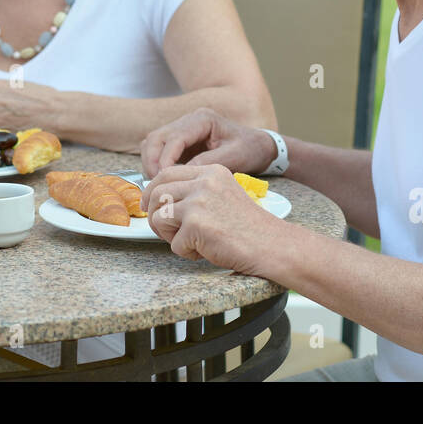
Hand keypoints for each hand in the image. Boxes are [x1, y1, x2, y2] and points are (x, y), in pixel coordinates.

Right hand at [140, 107, 277, 179]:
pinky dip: (156, 164)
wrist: (259, 146)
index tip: (164, 179)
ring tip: (159, 184)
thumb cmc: (250, 149)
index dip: (165, 159)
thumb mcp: (234, 157)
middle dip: (152, 161)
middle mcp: (188, 120)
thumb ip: (206, 163)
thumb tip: (180, 175)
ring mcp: (183, 129)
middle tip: (156, 185)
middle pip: (156, 137)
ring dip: (151, 163)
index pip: (174, 137)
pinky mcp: (181, 142)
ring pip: (153, 143)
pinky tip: (165, 180)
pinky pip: (160, 150)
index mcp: (202, 119)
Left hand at [140, 163, 280, 273]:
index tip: (151, 205)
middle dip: (154, 214)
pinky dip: (187, 252)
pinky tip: (206, 250)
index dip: (153, 190)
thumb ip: (196, 192)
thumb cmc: (248, 227)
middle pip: (157, 192)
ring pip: (159, 217)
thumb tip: (160, 201)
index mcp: (211, 171)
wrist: (272, 245)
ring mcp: (198, 202)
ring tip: (191, 242)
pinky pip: (174, 243)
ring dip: (169, 235)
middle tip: (165, 230)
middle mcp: (203, 182)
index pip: (167, 172)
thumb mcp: (223, 195)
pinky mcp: (196, 225)